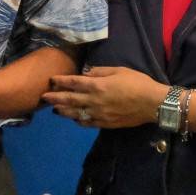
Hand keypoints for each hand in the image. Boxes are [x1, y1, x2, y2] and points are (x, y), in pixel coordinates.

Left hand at [41, 66, 166, 128]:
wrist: (152, 103)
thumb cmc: (137, 83)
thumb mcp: (118, 70)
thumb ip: (100, 71)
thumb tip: (86, 73)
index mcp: (97, 85)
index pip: (73, 83)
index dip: (60, 81)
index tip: (51, 80)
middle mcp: (94, 101)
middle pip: (69, 100)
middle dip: (55, 98)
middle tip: (43, 97)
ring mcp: (99, 114)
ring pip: (75, 114)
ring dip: (63, 111)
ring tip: (54, 110)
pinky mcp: (105, 123)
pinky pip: (87, 123)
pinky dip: (78, 121)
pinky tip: (74, 119)